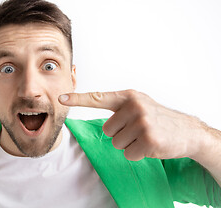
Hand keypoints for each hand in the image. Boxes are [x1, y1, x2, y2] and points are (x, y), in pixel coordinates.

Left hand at [59, 89, 203, 160]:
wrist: (187, 131)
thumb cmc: (158, 118)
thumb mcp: (139, 104)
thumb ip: (119, 106)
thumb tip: (95, 106)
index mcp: (128, 96)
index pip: (98, 98)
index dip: (78, 99)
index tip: (61, 99)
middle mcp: (134, 106)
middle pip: (107, 130)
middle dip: (120, 135)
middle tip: (138, 131)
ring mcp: (142, 122)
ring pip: (116, 143)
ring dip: (129, 145)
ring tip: (144, 137)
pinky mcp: (149, 139)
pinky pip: (128, 153)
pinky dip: (137, 154)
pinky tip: (150, 145)